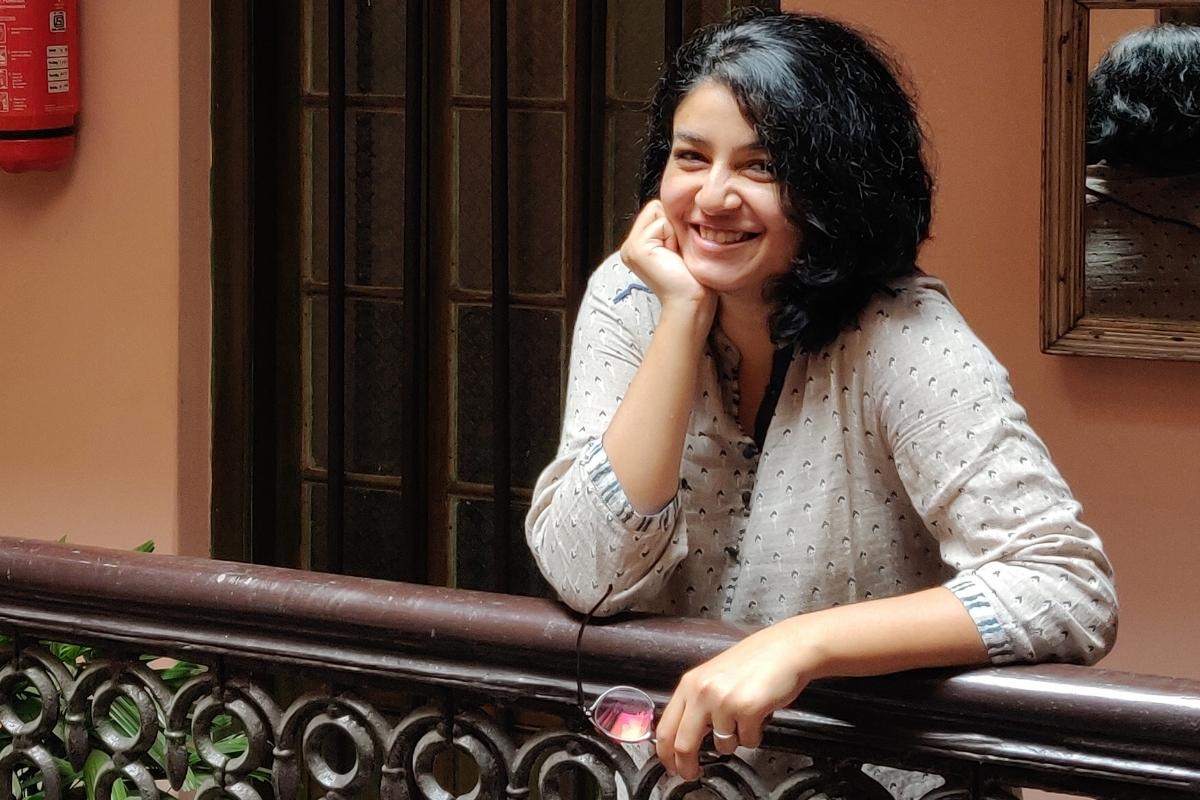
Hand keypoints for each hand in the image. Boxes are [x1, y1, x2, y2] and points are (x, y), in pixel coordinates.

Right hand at [619, 200, 714, 316]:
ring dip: (674, 230)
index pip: (657, 210)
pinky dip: (672, 236)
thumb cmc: (694, 281)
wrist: (692, 303)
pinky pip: (660, 221)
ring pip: (658, 211)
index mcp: (639, 246)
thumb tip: (682, 206)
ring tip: (676, 256)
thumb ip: (671, 227)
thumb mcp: (680, 247)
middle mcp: (630, 246)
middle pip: (656, 207)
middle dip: (673, 225)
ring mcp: (630, 247)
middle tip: (678, 254)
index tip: (679, 251)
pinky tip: (673, 257)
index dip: (674, 224)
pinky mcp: (637, 248)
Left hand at [654, 618, 821, 779]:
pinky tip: (758, 715)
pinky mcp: (747, 710)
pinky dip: (754, 735)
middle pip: (683, 744)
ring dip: (734, 741)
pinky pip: (748, 741)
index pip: (665, 728)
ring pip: (722, 746)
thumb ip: (697, 701)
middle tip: (692, 773)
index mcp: (690, 683)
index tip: (671, 765)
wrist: (786, 648)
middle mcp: (703, 692)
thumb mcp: (713, 676)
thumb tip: (685, 733)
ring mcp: (724, 702)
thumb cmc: (755, 660)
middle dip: (687, 766)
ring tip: (744, 719)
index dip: (665, 754)